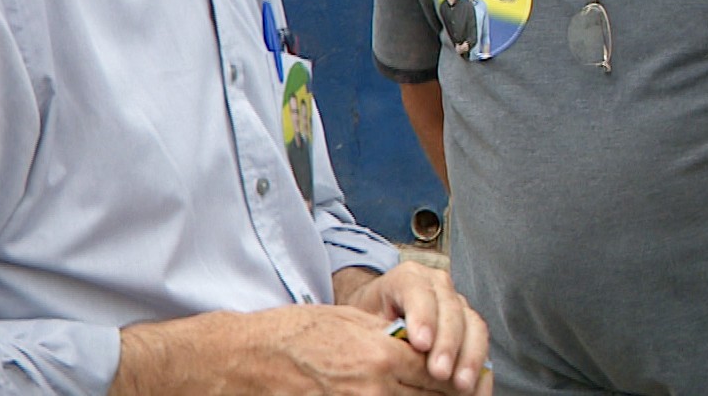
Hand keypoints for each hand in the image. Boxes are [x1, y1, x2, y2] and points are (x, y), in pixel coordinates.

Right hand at [112, 303, 487, 395]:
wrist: (244, 359)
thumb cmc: (292, 333)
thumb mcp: (346, 319)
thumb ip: (386, 333)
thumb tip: (417, 341)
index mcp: (380, 355)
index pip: (438, 372)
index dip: (456, 376)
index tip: (463, 376)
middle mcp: (373, 388)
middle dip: (445, 393)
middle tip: (459, 389)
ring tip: (425, 394)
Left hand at [339, 262, 491, 393]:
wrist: (381, 311)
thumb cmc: (371, 316)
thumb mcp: (366, 320)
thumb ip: (382, 332)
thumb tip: (390, 356)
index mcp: (408, 277)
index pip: (417, 291)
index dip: (423, 316)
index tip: (421, 344)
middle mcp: (438, 285)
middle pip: (450, 309)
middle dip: (447, 343)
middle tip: (439, 372)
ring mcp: (457, 302)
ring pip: (472, 323)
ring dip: (469, 356)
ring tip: (461, 385)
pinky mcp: (468, 322)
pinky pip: (480, 341)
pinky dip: (480, 365)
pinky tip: (477, 386)